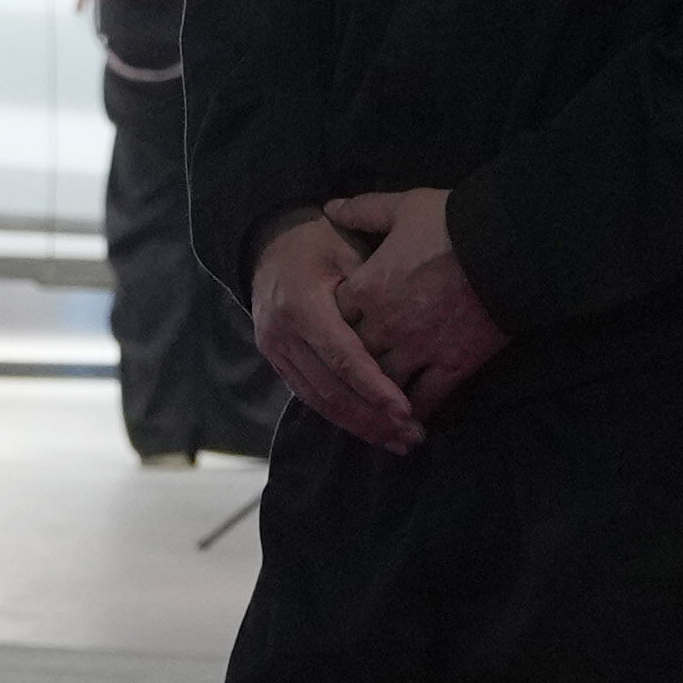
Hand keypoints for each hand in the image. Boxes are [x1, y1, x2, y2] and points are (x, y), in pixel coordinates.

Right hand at [248, 212, 431, 452]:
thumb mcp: (348, 248)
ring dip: (359, 426)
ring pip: (319, 402)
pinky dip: (340, 417)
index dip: (374, 388)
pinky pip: (309, 397)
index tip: (405, 410)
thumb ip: (372, 288)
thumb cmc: (320, 241)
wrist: (270, 244)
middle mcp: (283, 334)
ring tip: (397, 441)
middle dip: (372, 417)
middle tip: (411, 435)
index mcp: (302, 304)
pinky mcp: (277, 363)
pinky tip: (369, 429)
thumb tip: (407, 326)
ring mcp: (276, 352)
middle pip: (331, 389)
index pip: (342, 357)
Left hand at [325, 185, 505, 404]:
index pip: (333, 318)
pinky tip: (412, 419)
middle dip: (350, 368)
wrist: (506, 246)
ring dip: (378, 398)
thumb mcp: (402, 207)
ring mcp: (418, 350)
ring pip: (385, 385)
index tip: (334, 331)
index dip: (332, 326)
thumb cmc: (452, 222)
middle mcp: (385, 326)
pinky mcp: (451, 366)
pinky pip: (426, 398)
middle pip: (354, 358)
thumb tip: (330, 208)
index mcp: (367, 289)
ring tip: (376, 408)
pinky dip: (416, 411)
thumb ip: (362, 210)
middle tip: (348, 379)